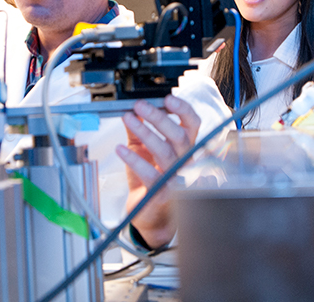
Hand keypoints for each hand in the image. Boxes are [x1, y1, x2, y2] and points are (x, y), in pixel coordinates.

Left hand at [116, 94, 199, 249]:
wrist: (149, 214)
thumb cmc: (150, 179)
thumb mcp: (142, 149)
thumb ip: (138, 130)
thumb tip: (131, 110)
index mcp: (184, 148)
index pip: (192, 125)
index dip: (183, 110)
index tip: (168, 98)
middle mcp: (184, 162)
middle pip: (180, 136)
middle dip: (159, 118)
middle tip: (140, 105)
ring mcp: (175, 178)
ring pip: (165, 152)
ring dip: (145, 133)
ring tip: (128, 119)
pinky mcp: (162, 194)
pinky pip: (150, 175)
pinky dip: (134, 160)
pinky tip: (121, 149)